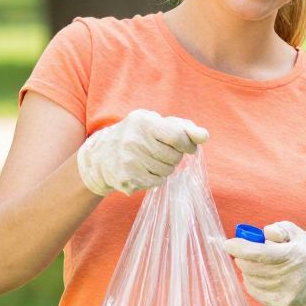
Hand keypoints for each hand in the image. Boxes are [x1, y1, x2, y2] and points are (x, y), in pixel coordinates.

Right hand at [76, 109, 208, 195]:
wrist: (100, 156)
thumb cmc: (137, 135)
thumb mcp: (156, 123)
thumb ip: (183, 127)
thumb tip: (204, 136)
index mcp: (144, 122)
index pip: (178, 136)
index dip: (188, 145)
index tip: (187, 147)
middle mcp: (134, 140)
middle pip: (175, 157)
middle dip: (174, 156)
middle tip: (161, 152)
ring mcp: (129, 161)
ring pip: (167, 171)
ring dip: (165, 168)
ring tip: (150, 160)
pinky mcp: (127, 178)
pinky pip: (156, 182)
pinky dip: (155, 178)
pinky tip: (142, 170)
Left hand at [222, 221, 305, 305]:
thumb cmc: (302, 253)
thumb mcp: (297, 234)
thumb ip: (281, 229)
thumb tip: (265, 233)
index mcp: (294, 256)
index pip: (260, 253)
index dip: (240, 248)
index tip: (228, 244)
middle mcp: (290, 277)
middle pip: (250, 267)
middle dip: (242, 257)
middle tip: (244, 251)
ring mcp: (283, 293)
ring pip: (249, 278)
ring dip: (248, 269)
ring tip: (259, 263)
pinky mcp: (276, 304)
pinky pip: (252, 290)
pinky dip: (251, 280)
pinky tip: (261, 275)